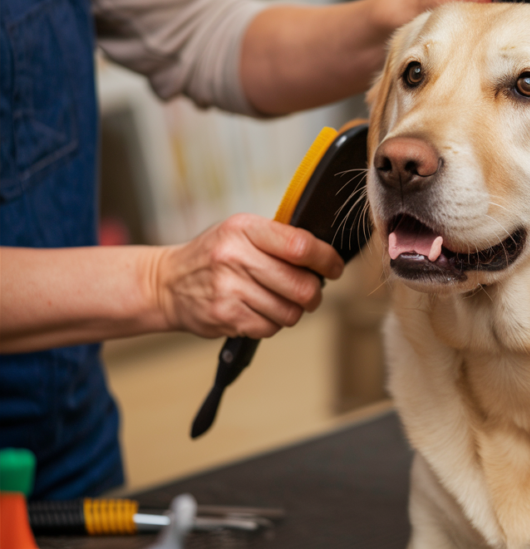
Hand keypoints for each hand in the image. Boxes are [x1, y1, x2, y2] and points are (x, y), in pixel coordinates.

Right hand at [156, 214, 344, 338]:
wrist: (167, 283)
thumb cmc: (213, 255)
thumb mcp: (240, 231)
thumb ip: (278, 239)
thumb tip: (324, 256)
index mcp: (244, 228)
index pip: (300, 245)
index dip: (326, 259)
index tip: (334, 267)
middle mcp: (235, 257)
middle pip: (301, 285)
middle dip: (314, 294)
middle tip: (311, 293)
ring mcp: (229, 289)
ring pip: (290, 311)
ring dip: (293, 310)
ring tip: (279, 301)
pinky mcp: (226, 316)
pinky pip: (270, 328)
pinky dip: (272, 323)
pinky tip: (259, 311)